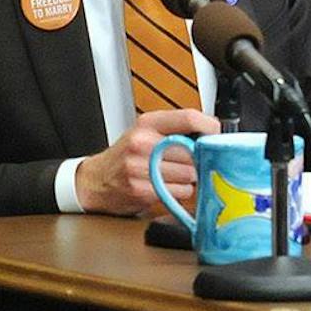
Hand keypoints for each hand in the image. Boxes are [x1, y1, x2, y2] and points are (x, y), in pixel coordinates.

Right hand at [74, 108, 217, 214]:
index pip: (189, 118)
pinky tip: (167, 187)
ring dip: (189, 178)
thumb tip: (210, 134)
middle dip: (196, 160)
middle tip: (189, 162)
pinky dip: (180, 192)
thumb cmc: (125, 156)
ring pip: (190, 174)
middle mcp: (143, 142)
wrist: (95, 181)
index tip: (216, 135)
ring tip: (174, 176)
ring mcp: (141, 167)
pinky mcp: (143, 190)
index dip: (210, 127)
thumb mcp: (144, 132)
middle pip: (193, 152)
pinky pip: (180, 191)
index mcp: (148, 123)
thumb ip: (174, 130)